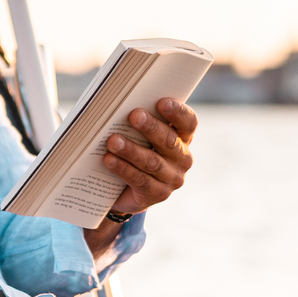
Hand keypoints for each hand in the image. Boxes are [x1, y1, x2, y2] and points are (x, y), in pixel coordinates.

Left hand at [83, 97, 196, 253]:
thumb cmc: (135, 151)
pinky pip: (140, 180)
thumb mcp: (141, 135)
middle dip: (151, 127)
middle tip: (133, 115)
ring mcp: (172, 178)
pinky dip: (123, 169)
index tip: (162, 102)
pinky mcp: (158, 194)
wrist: (128, 190)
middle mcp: (182, 158)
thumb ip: (140, 121)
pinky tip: (109, 160)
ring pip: (152, 162)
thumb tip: (118, 104)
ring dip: (131, 150)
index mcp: (183, 138)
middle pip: (169, 141)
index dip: (178, 112)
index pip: (188, 122)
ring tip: (113, 140)